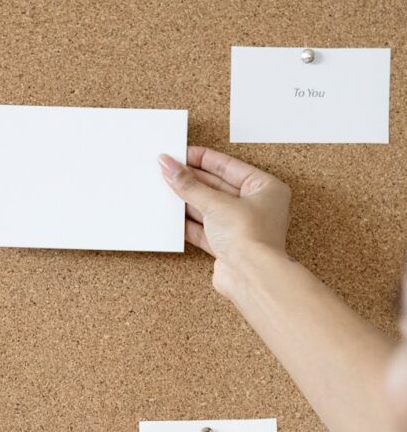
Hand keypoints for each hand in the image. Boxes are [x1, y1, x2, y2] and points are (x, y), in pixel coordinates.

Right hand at [158, 147, 291, 293]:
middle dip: (192, 180)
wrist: (252, 277)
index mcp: (265, 189)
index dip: (204, 159)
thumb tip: (171, 167)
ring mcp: (241, 227)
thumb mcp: (215, 203)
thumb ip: (189, 185)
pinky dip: (188, 222)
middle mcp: (256, 207)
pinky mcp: (227, 246)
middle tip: (169, 170)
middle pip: (217, 187)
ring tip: (166, 189)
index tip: (182, 154)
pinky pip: (205, 229)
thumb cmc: (252, 238)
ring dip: (188, 200)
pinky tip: (173, 215)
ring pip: (209, 208)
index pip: (229, 166)